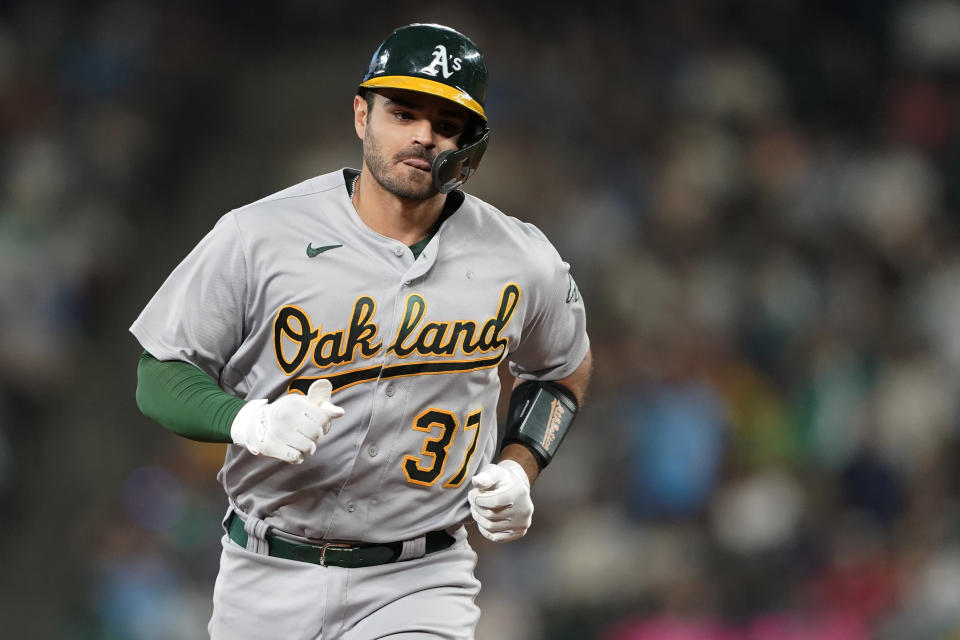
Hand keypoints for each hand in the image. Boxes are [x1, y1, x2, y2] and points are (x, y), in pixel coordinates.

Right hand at [230, 379, 344, 463]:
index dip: (326, 424)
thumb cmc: (283, 413)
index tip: (320, 426)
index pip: (323, 417)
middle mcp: (285, 416)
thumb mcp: (300, 404)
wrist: (253, 423)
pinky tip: (294, 451)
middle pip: (317, 434)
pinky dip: (298, 457)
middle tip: (310, 437)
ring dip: (308, 449)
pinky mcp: (270, 447)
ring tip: (303, 445)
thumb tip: (340, 413)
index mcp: (294, 403)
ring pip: (308, 448)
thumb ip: (321, 407)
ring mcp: (276, 432)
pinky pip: (296, 458)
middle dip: (317, 438)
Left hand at [468, 459, 533, 542]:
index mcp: (519, 492)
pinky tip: (483, 520)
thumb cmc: (502, 479)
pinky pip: (496, 538)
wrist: (516, 488)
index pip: (493, 502)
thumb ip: (485, 476)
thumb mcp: (494, 472)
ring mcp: (523, 523)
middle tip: (472, 501)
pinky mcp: (520, 532)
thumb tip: (476, 481)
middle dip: (476, 508)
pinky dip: (485, 530)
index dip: (477, 499)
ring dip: (479, 518)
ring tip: (477, 509)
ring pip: (491, 527)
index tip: (472, 493)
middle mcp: (524, 509)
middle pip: (490, 515)